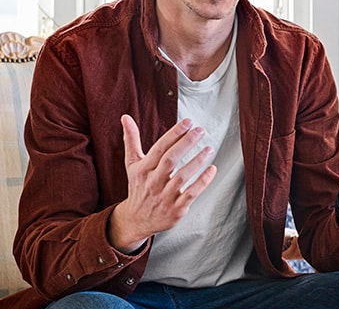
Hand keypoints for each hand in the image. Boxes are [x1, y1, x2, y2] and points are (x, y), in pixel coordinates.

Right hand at [107, 115, 216, 253]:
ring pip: (182, 177)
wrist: (136, 220)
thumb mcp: (132, 164)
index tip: (188, 122)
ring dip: (196, 162)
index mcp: (143, 169)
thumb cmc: (138, 187)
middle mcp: (153, 182)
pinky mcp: (176, 209)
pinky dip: (202, 182)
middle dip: (186, 143)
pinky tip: (212, 169)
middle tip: (200, 130)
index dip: (174, 134)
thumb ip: (131, 140)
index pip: (159, 148)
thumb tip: (125, 117)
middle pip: (170, 160)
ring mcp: (164, 196)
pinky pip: (190, 194)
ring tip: (209, 148)